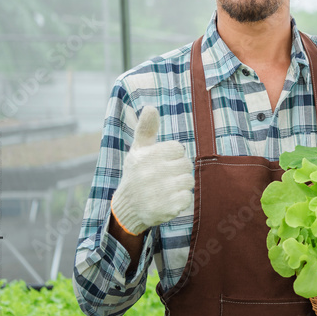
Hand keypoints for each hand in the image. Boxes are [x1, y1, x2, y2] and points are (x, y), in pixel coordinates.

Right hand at [110, 107, 193, 235]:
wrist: (127, 208)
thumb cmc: (137, 173)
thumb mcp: (139, 150)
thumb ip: (146, 128)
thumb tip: (150, 107)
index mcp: (146, 156)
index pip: (178, 149)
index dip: (172, 156)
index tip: (160, 163)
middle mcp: (150, 173)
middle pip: (186, 165)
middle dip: (178, 171)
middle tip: (163, 178)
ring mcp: (158, 192)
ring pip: (189, 181)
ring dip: (181, 186)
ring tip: (165, 189)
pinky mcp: (166, 208)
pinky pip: (188, 198)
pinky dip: (181, 200)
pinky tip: (167, 201)